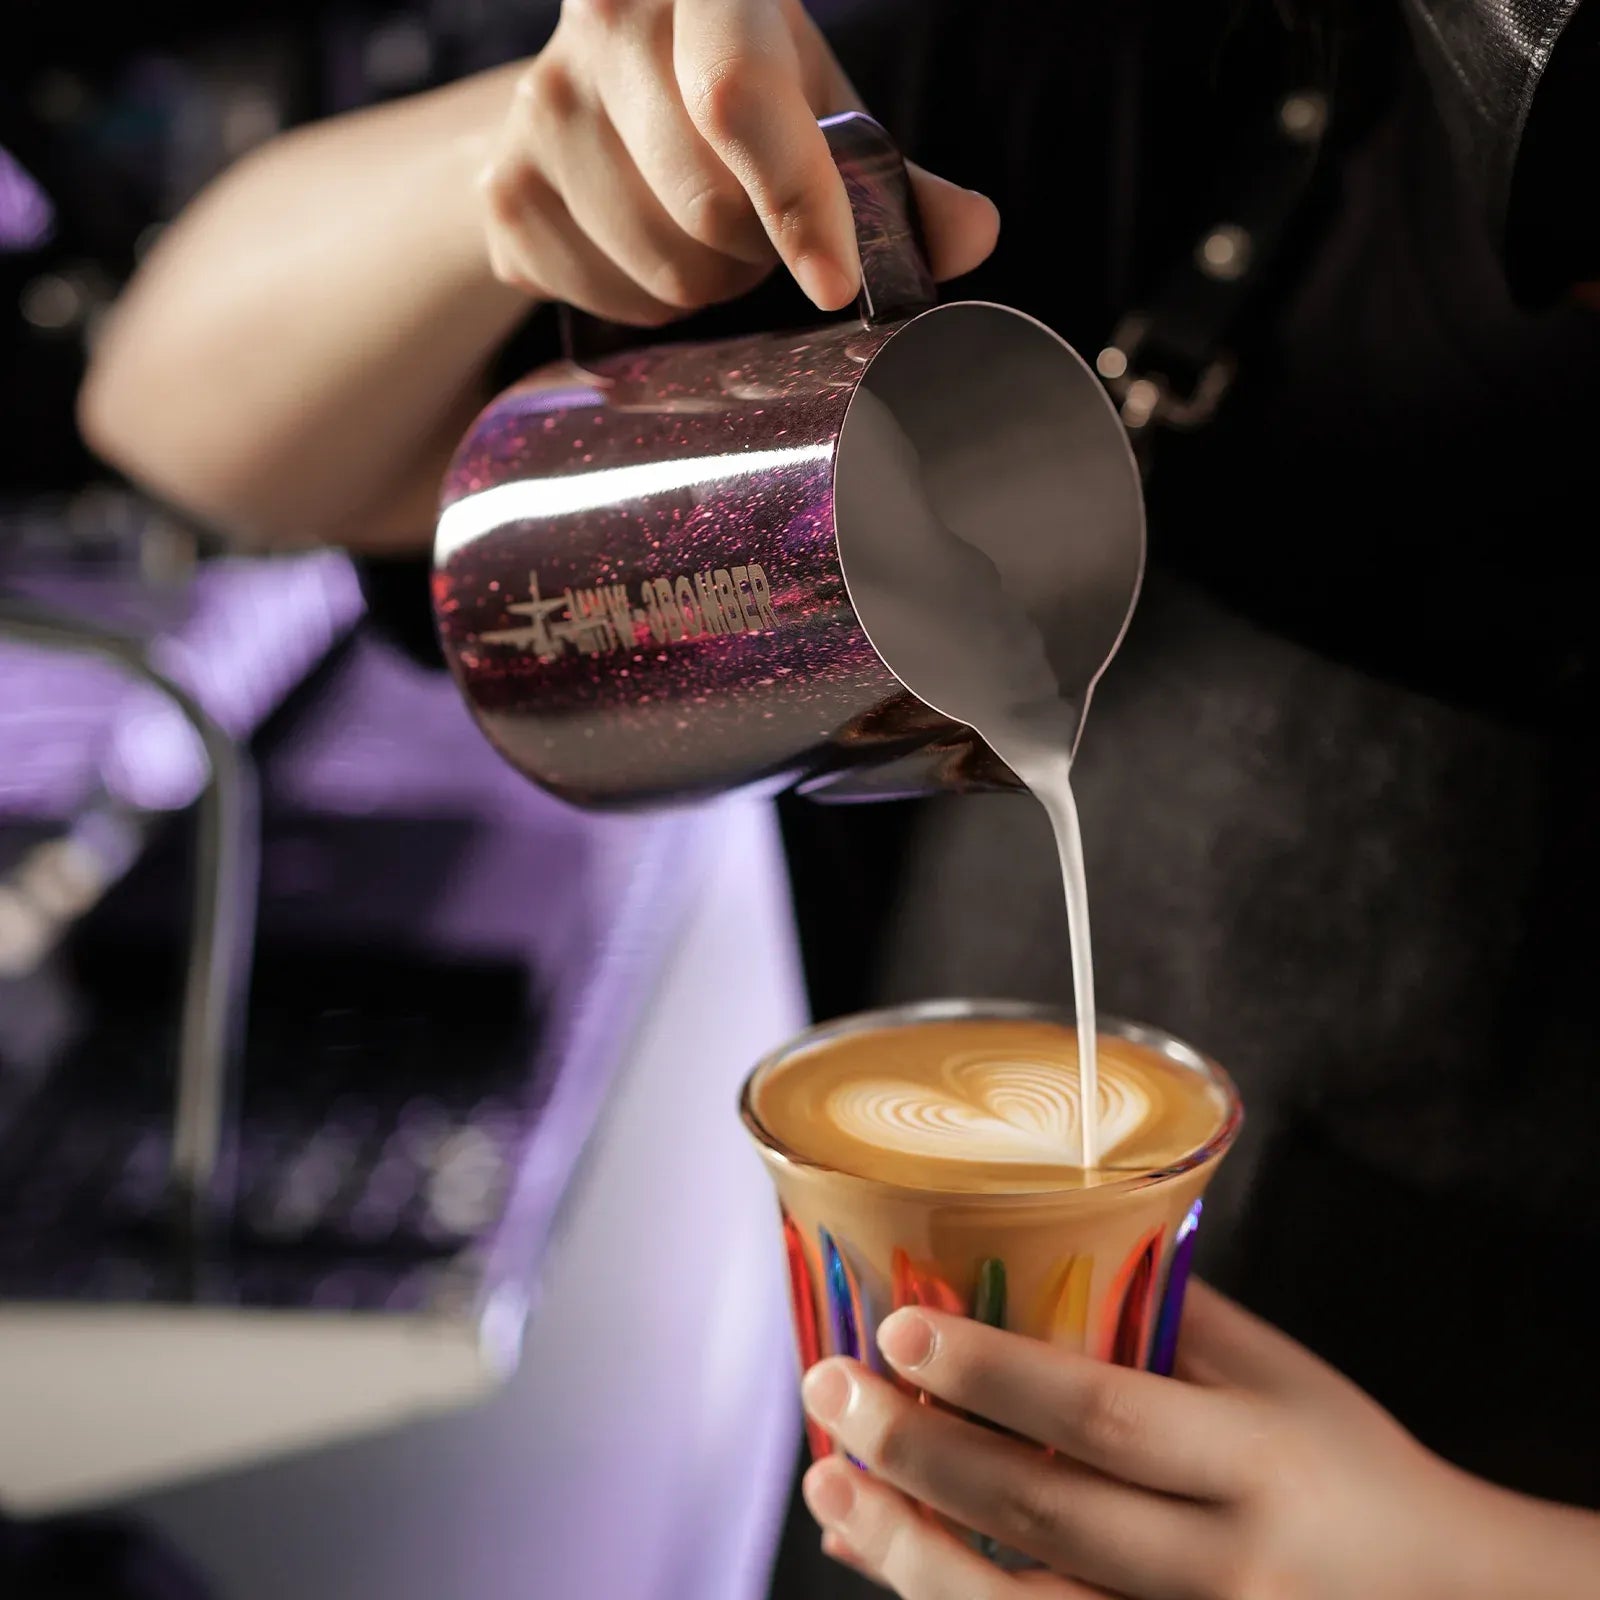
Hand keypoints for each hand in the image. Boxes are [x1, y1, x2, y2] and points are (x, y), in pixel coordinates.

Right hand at [478, 0, 997, 324]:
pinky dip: (649, 303)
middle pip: (709, 209)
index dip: (797, 199)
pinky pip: (610, 303)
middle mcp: (602, 25)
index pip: (738, 94)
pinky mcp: (505, 194)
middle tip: (759, 220)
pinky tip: (647, 245)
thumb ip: (894, 177)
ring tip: (701, 226)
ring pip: (665, 271)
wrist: (600, 83)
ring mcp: (538, 111)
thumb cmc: (735, 85)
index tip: (835, 282)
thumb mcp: (820, 104)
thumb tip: (973, 235)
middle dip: (757, 247)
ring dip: (709, 280)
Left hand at [798, 1281, 1599, 1598]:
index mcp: (1256, 1456)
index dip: (995, 1372)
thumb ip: (1163, 1319)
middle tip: (832, 1385)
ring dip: (910, 1551)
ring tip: (828, 1483)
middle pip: (1047, 1512)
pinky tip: (881, 1555)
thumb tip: (1028, 1253)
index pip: (1106, 1412)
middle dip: (921, 1451)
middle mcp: (1226, 1562)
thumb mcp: (1276, 1374)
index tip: (899, 1324)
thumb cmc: (1344, 1462)